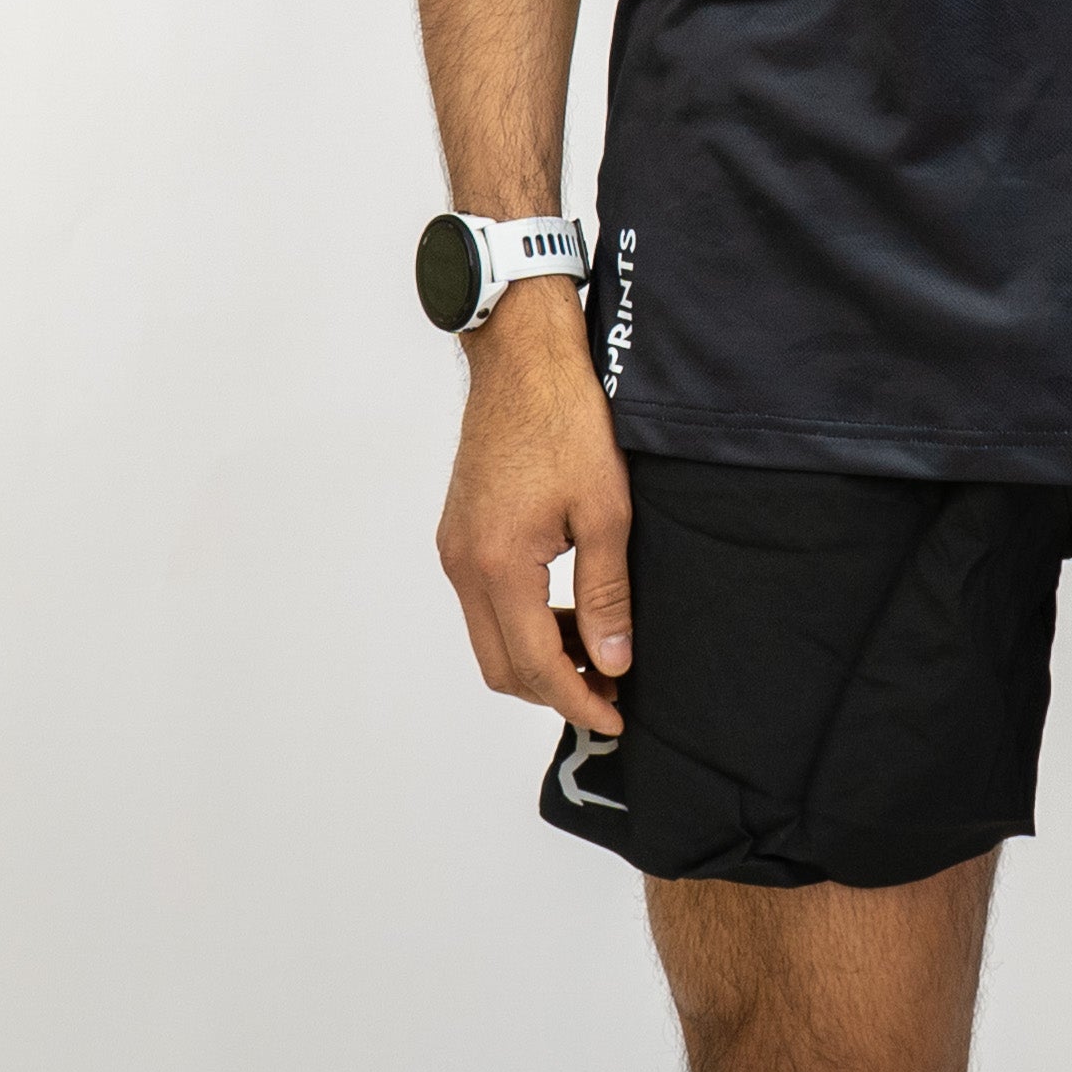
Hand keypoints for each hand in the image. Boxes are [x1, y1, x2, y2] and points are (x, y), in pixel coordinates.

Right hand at [435, 279, 635, 731]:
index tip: (616, 716)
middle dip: (554, 689)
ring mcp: (455, 547)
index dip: (578, 700)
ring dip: (538, 656)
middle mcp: (464, 564)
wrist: (522, 355)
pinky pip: (484, 602)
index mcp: (498, 564)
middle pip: (501, 666)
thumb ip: (607, 592)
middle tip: (610, 686)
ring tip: (596, 647)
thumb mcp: (605, 507)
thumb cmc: (566, 418)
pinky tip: (565, 608)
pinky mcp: (459, 531)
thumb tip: (614, 659)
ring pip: (490, 637)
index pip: (535, 666)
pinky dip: (521, 622)